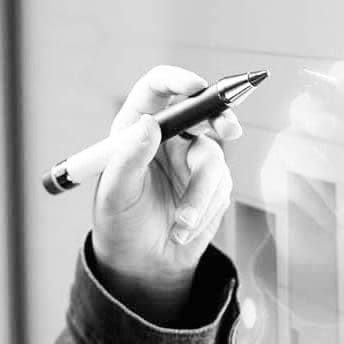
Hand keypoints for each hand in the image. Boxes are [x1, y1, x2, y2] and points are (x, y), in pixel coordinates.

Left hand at [92, 66, 242, 307]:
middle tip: (230, 129)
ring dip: (200, 194)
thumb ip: (128, 159)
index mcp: (135, 128)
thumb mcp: (114, 194)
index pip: (157, 89)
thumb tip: (149, 124)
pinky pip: (220, 188)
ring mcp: (192, 158)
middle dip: (219, 116)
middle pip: (201, 109)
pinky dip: (204, 210)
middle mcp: (167, 137)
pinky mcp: (213, 183)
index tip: (193, 86)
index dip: (177, 80)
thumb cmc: (119, 223)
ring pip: (213, 159)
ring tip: (180, 223)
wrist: (142, 263)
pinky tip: (182, 230)